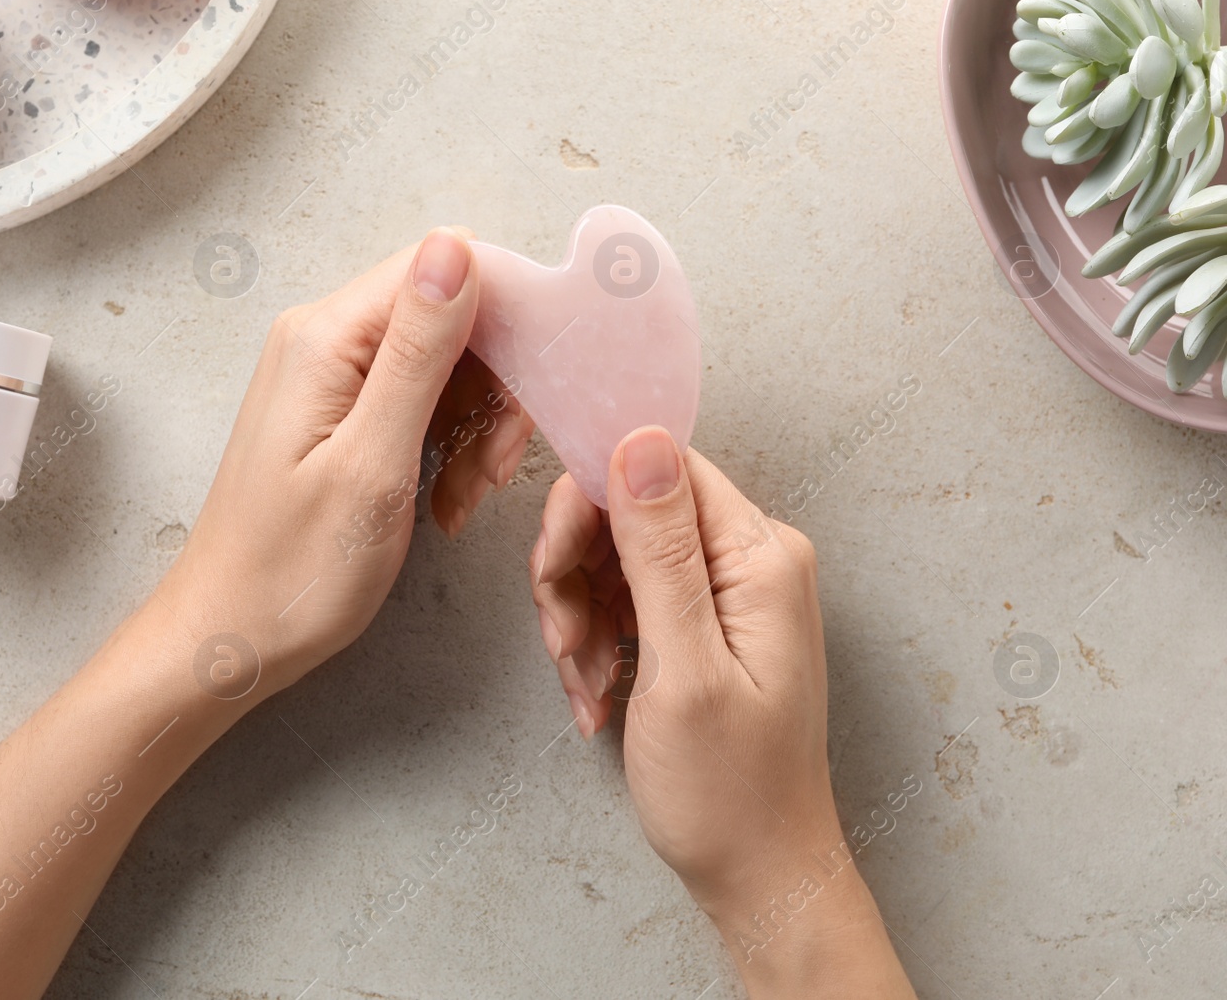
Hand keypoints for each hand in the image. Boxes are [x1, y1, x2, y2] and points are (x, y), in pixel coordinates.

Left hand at [159, 229, 533, 695]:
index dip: (508, 321)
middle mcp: (325, 336)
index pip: (447, 263)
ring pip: (447, 359)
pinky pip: (423, 397)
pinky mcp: (341, 408)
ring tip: (464, 495)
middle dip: (495, 385)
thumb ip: (417, 353)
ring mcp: (331, 372)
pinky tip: (446, 497)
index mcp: (327, 336)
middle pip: (453, 311)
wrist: (231, 636)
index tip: (532, 395)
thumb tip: (454, 245)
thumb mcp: (371, 465)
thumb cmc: (294, 572)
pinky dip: (450, 444)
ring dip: (476, 425)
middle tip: (492, 468)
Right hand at [529, 427, 914, 995]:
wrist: (759, 872)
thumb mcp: (683, 668)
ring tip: (584, 681)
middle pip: (631, 509)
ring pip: (617, 555)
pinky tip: (597, 692)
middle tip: (561, 640)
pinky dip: (598, 639)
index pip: (659, 466)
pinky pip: (630, 597)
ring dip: (580, 614)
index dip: (591, 502)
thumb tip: (640, 440)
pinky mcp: (707, 622)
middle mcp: (751, 559)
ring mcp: (730, 591)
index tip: (552, 563)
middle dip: (576, 570)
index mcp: (759, 556)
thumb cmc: (728, 790)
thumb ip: (661, 552)